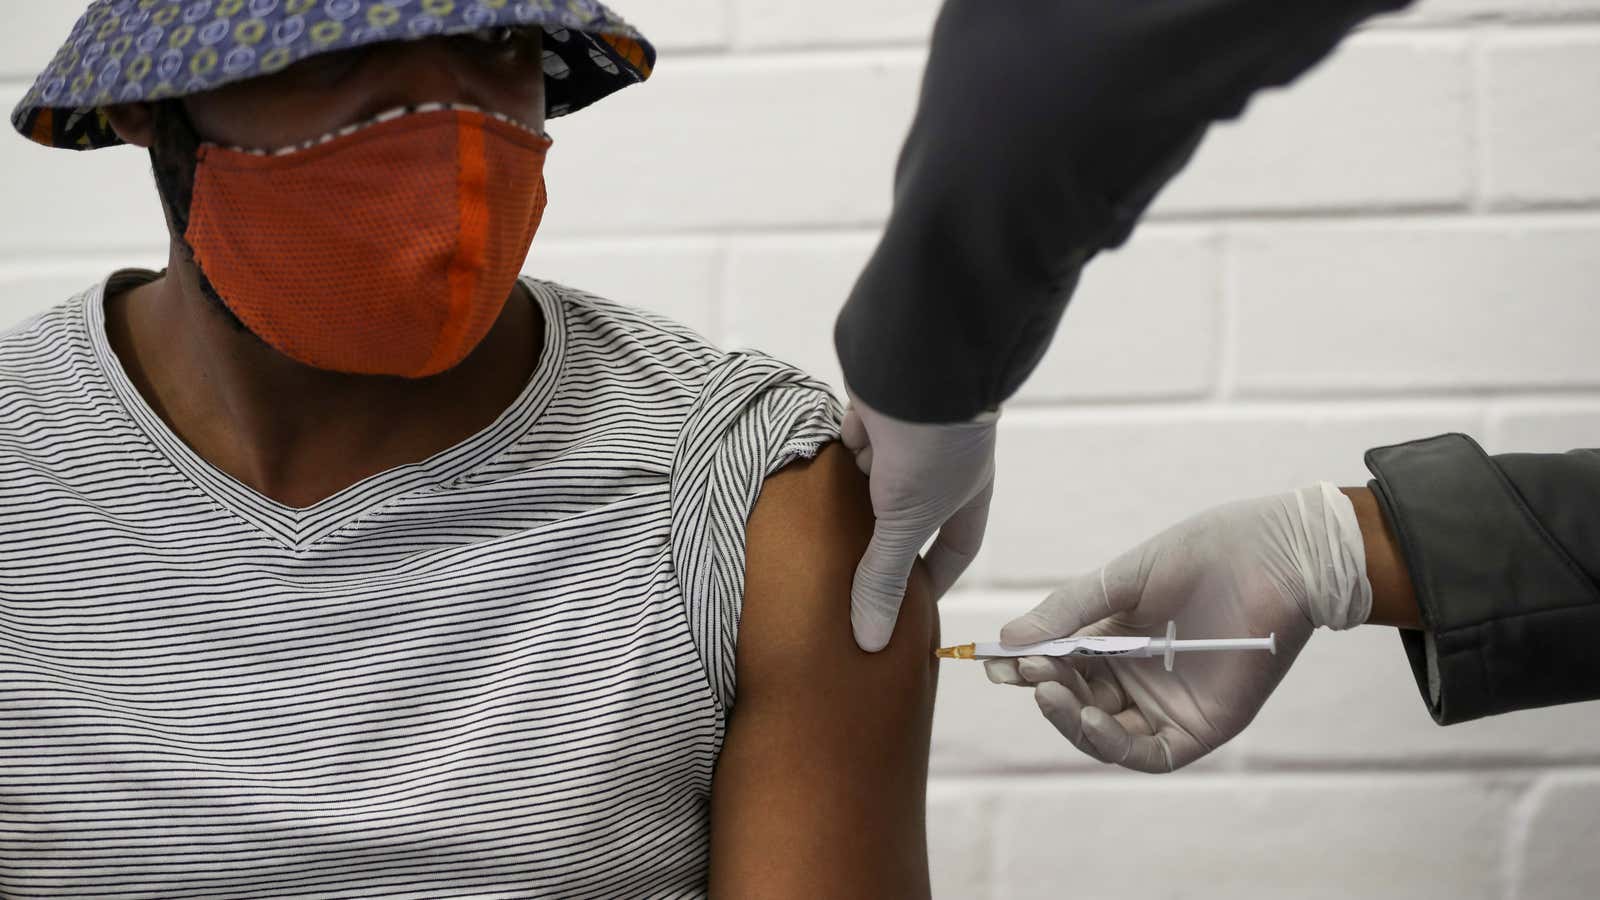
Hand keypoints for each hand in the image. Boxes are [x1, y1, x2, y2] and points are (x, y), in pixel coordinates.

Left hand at [842, 388, 996, 651]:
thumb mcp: (906, 521)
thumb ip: (884, 577)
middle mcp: (939, 467)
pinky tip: (807, 485)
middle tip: (850, 583)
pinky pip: (848, 443)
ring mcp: (904, 437)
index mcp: (966, 494)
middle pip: (907, 516)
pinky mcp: (870, 410)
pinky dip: (834, 460)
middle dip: (882, 544)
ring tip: (817, 544)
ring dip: (851, 501)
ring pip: (873, 480)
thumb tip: (870, 643)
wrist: (914, 362)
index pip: (955, 548)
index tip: (912, 611)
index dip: (936, 579)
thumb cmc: (933, 446)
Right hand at [986, 484, 1370, 771]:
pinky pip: (1148, 753)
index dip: (1027, 666)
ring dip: (1070, 718)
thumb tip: (1008, 642)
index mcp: (1117, 639)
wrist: (1280, 554)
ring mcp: (1168, 705)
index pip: (1060, 665)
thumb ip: (1069, 611)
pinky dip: (1112, 743)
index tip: (996, 662)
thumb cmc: (1208, 553)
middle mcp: (1139, 678)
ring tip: (1048, 688)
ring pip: (1105, 734)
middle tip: (1027, 669)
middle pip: (1077, 702)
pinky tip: (1088, 718)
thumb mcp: (1123, 579)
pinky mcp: (1201, 728)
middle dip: (1045, 688)